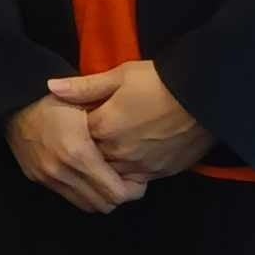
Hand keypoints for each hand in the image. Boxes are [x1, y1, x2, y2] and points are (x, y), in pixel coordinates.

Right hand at [5, 94, 148, 213]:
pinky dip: (83, 192)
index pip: (116, 193)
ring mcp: (48, 178)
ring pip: (88, 206)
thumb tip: (136, 150)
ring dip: (101, 196)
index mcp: (78, 152)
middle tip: (126, 179)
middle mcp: (62, 171)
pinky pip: (69, 198)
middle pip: (104, 205)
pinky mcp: (38, 180)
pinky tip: (87, 176)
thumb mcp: (86, 103)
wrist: (13, 102)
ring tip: (107, 178)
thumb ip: (110, 124)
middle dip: (119, 195)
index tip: (139, 177)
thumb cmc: (56, 100)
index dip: (133, 189)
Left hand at [48, 62, 211, 182]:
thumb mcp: (119, 75)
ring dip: (109, 161)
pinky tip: (134, 153)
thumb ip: (84, 87)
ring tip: (117, 141)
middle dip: (90, 147)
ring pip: (113, 172)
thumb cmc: (158, 81)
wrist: (203, 97)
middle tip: (100, 129)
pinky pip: (136, 179)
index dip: (78, 125)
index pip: (77, 134)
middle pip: (93, 157)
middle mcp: (118, 151)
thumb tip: (51, 87)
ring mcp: (140, 166)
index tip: (84, 114)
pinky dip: (131, 171)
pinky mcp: (160, 173)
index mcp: (104, 126)